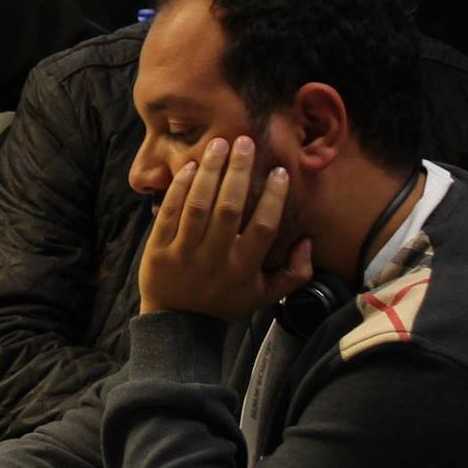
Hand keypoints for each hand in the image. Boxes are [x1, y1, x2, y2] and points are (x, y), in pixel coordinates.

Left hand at [138, 135, 311, 319]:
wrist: (177, 325)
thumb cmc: (225, 302)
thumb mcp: (264, 296)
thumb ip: (294, 274)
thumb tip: (308, 241)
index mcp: (243, 268)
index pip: (263, 227)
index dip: (272, 198)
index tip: (278, 171)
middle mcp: (215, 259)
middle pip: (228, 208)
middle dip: (237, 172)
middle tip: (244, 141)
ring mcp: (184, 253)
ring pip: (198, 205)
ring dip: (209, 172)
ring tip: (218, 144)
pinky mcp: (158, 249)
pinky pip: (169, 212)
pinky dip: (179, 188)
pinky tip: (191, 166)